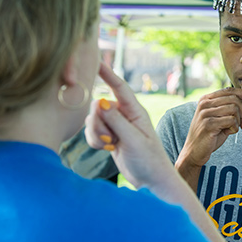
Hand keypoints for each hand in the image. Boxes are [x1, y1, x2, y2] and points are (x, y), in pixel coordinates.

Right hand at [85, 63, 172, 188]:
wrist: (150, 180)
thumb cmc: (149, 159)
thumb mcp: (133, 140)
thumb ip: (116, 121)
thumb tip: (101, 101)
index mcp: (135, 111)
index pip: (119, 88)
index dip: (107, 74)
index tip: (96, 61)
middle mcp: (124, 115)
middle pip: (98, 107)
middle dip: (98, 124)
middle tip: (111, 140)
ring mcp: (115, 125)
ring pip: (92, 120)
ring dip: (96, 134)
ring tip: (112, 146)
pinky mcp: (109, 136)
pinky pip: (91, 132)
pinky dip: (94, 141)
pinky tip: (107, 149)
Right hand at [175, 88, 241, 181]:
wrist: (194, 151)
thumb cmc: (209, 135)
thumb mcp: (220, 118)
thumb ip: (229, 107)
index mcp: (206, 99)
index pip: (229, 90)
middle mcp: (204, 103)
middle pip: (234, 99)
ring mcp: (205, 113)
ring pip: (234, 109)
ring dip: (239, 121)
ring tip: (234, 129)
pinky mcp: (208, 124)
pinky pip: (231, 120)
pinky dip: (235, 128)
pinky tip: (229, 132)